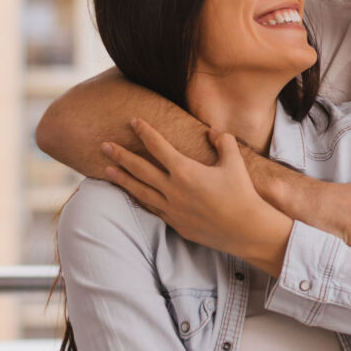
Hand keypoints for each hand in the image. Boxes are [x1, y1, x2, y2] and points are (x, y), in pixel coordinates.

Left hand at [101, 118, 290, 268]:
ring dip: (122, 179)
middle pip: (139, 168)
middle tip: (104, 145)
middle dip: (120, 155)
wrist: (246, 229)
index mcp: (185, 170)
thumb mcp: (234, 161)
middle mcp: (173, 189)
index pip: (158, 146)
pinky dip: (140, 199)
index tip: (133, 121)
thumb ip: (223, 141)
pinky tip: (133, 194)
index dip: (145, 131)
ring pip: (139, 191)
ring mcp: (172, 208)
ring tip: (107, 170)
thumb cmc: (242, 193)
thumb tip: (212, 131)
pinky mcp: (176, 223)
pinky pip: (152, 208)